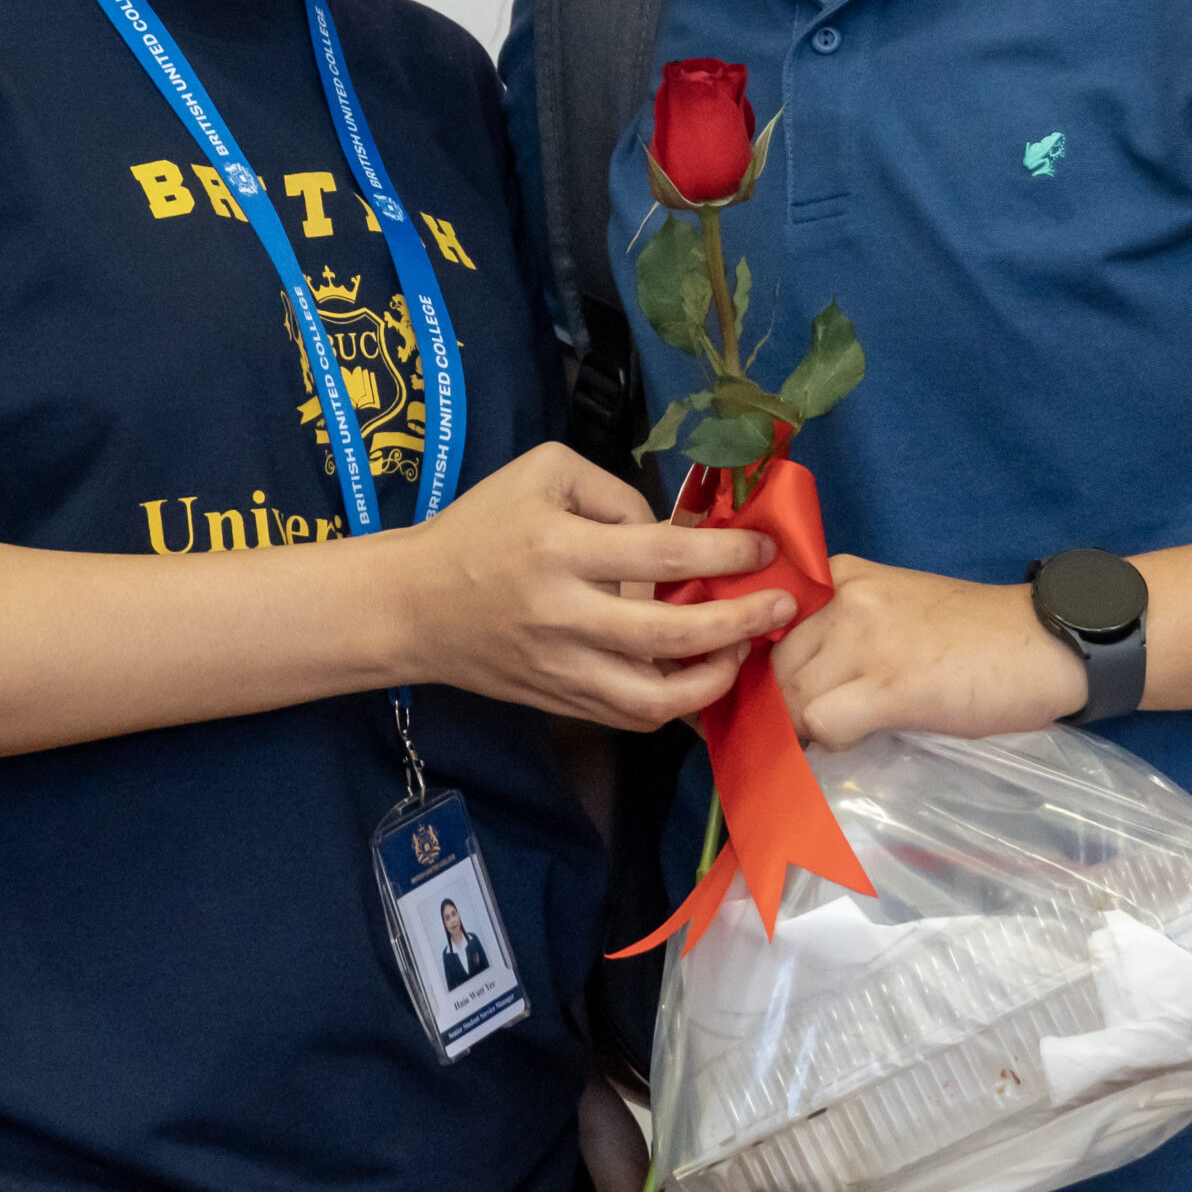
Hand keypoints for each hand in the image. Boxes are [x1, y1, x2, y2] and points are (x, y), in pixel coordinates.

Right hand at [394, 445, 795, 730]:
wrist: (413, 606)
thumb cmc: (480, 527)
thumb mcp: (542, 474)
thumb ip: (613, 494)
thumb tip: (668, 533)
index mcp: (560, 549)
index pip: (660, 553)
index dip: (723, 552)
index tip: (762, 549)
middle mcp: (564, 616)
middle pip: (670, 635)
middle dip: (738, 623)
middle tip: (778, 607)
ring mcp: (563, 669)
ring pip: (654, 697)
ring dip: (713, 679)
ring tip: (742, 652)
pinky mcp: (560, 702)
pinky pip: (630, 717)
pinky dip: (674, 704)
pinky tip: (698, 677)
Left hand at [770, 555, 1087, 747]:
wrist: (1044, 642)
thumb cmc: (973, 633)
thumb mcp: (893, 607)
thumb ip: (842, 627)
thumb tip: (794, 678)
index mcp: (842, 576)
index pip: (767, 623)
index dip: (766, 669)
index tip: (774, 697)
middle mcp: (844, 598)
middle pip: (774, 665)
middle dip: (782, 707)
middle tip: (807, 733)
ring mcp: (865, 639)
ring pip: (792, 697)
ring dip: (808, 729)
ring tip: (842, 735)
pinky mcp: (889, 685)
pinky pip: (824, 723)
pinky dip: (834, 743)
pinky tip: (864, 738)